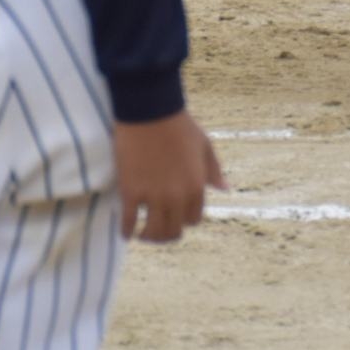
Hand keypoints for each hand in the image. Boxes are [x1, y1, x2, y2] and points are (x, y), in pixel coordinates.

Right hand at [112, 111, 226, 243]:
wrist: (150, 112)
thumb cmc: (180, 126)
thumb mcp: (205, 146)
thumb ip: (214, 170)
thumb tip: (224, 189)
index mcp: (196, 186)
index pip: (194, 219)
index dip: (185, 220)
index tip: (176, 217)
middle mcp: (177, 196)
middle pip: (173, 230)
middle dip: (166, 234)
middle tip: (157, 232)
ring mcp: (153, 196)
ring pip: (153, 232)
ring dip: (148, 237)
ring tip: (142, 234)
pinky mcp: (131, 192)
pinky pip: (129, 221)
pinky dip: (127, 231)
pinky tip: (126, 232)